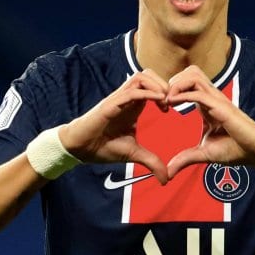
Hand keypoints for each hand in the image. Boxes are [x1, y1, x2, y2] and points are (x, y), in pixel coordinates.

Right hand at [58, 69, 169, 183]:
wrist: (81, 148)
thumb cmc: (103, 146)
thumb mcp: (133, 153)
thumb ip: (151, 162)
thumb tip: (166, 179)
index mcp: (133, 105)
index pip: (152, 86)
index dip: (166, 93)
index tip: (173, 109)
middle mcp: (127, 98)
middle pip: (148, 74)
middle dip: (164, 83)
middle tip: (173, 101)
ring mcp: (119, 98)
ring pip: (140, 77)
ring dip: (157, 84)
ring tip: (166, 99)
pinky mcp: (111, 103)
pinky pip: (131, 91)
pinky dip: (147, 93)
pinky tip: (159, 101)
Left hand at [165, 66, 254, 178]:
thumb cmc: (236, 149)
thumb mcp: (204, 154)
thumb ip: (185, 159)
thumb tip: (167, 173)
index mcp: (207, 104)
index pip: (188, 83)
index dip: (172, 89)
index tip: (162, 106)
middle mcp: (212, 97)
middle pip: (190, 72)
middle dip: (173, 81)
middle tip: (163, 100)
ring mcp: (217, 100)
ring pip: (193, 75)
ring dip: (177, 84)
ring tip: (168, 101)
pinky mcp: (221, 107)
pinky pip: (198, 93)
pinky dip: (182, 95)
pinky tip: (172, 104)